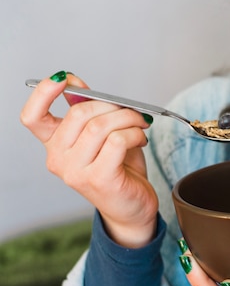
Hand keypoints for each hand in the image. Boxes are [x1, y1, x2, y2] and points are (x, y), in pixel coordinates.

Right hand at [20, 71, 157, 247]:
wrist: (132, 207)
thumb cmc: (119, 168)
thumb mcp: (102, 136)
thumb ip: (89, 112)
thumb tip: (76, 83)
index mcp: (54, 145)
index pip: (32, 117)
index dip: (43, 92)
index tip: (64, 78)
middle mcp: (57, 159)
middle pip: (78, 114)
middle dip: (112, 105)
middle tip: (133, 111)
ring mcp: (75, 171)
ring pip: (100, 126)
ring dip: (128, 118)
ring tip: (140, 125)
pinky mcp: (98, 179)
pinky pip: (116, 141)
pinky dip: (134, 134)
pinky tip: (141, 139)